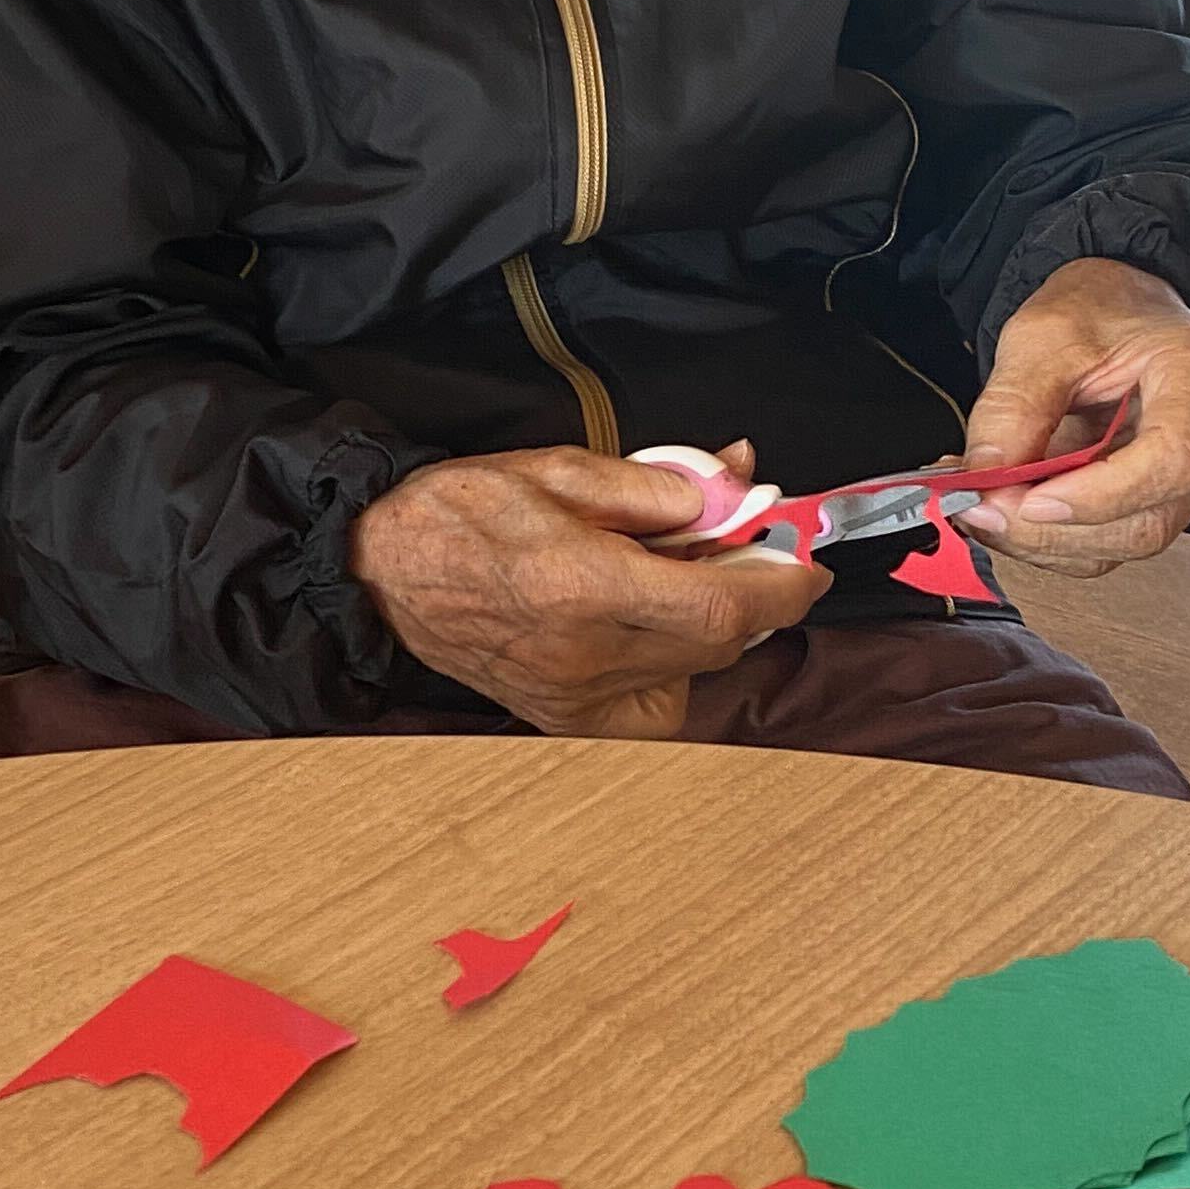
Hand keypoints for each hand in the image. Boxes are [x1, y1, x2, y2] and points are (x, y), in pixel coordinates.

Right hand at [349, 444, 827, 737]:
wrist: (382, 568)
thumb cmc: (461, 511)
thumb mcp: (560, 470)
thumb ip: (655, 484)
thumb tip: (729, 486)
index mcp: (584, 586)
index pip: (723, 608)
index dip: (782, 586)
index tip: (807, 564)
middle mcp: (585, 656)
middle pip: (718, 643)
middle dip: (752, 595)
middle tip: (744, 547)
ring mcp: (574, 698)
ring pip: (694, 675)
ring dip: (715, 629)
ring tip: (682, 580)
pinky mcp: (565, 718)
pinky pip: (655, 708)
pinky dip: (676, 671)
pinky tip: (654, 633)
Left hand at [952, 260, 1189, 575]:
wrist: (1127, 311)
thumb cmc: (1105, 308)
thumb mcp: (1044, 334)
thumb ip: (1014, 405)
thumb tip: (985, 476)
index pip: (1173, 461)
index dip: (1100, 496)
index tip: (1029, 500)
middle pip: (1148, 521)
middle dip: (1053, 530)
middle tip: (981, 509)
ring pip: (1125, 543)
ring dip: (1044, 540)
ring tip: (984, 505)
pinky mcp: (1165, 503)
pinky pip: (1111, 543)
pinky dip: (1051, 537)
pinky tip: (1009, 509)